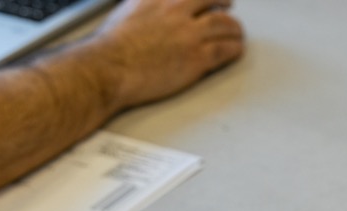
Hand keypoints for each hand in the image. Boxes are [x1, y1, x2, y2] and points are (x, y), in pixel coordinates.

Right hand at [89, 0, 244, 109]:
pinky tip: (235, 51)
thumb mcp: (129, 9)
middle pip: (214, 0)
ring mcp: (189, 34)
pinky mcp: (196, 58)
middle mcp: (177, 10)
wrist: (110, 67)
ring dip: (235, 30)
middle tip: (228, 8)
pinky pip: (225, 50)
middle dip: (224, 4)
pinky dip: (234, 49)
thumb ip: (148, 4)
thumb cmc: (112, 46)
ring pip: (226, 25)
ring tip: (237, 35)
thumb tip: (152, 5)